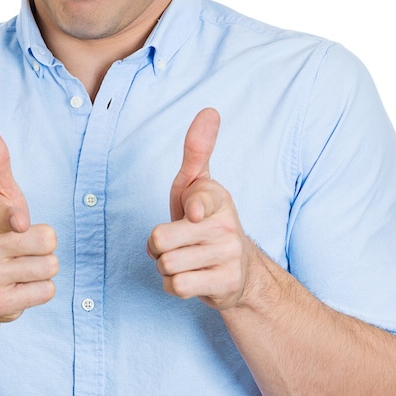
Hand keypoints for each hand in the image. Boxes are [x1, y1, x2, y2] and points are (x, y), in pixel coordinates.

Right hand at [0, 123, 57, 322]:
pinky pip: (47, 291)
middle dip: (43, 244)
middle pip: (47, 240)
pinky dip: (39, 290)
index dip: (14, 219)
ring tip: (19, 267)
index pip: (3, 216)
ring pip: (49, 266)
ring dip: (42, 268)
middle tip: (22, 246)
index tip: (19, 222)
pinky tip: (18, 287)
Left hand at [147, 108, 250, 310]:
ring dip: (165, 266)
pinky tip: (192, 277)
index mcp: (218, 196)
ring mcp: (229, 255)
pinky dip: (174, 285)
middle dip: (158, 246)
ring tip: (186, 258)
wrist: (238, 270)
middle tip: (177, 242)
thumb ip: (197, 149)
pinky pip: (176, 286)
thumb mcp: (196, 183)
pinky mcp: (226, 284)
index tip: (194, 214)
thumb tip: (210, 110)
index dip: (189, 209)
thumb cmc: (205, 220)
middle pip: (160, 239)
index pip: (194, 200)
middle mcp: (228, 224)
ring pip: (166, 264)